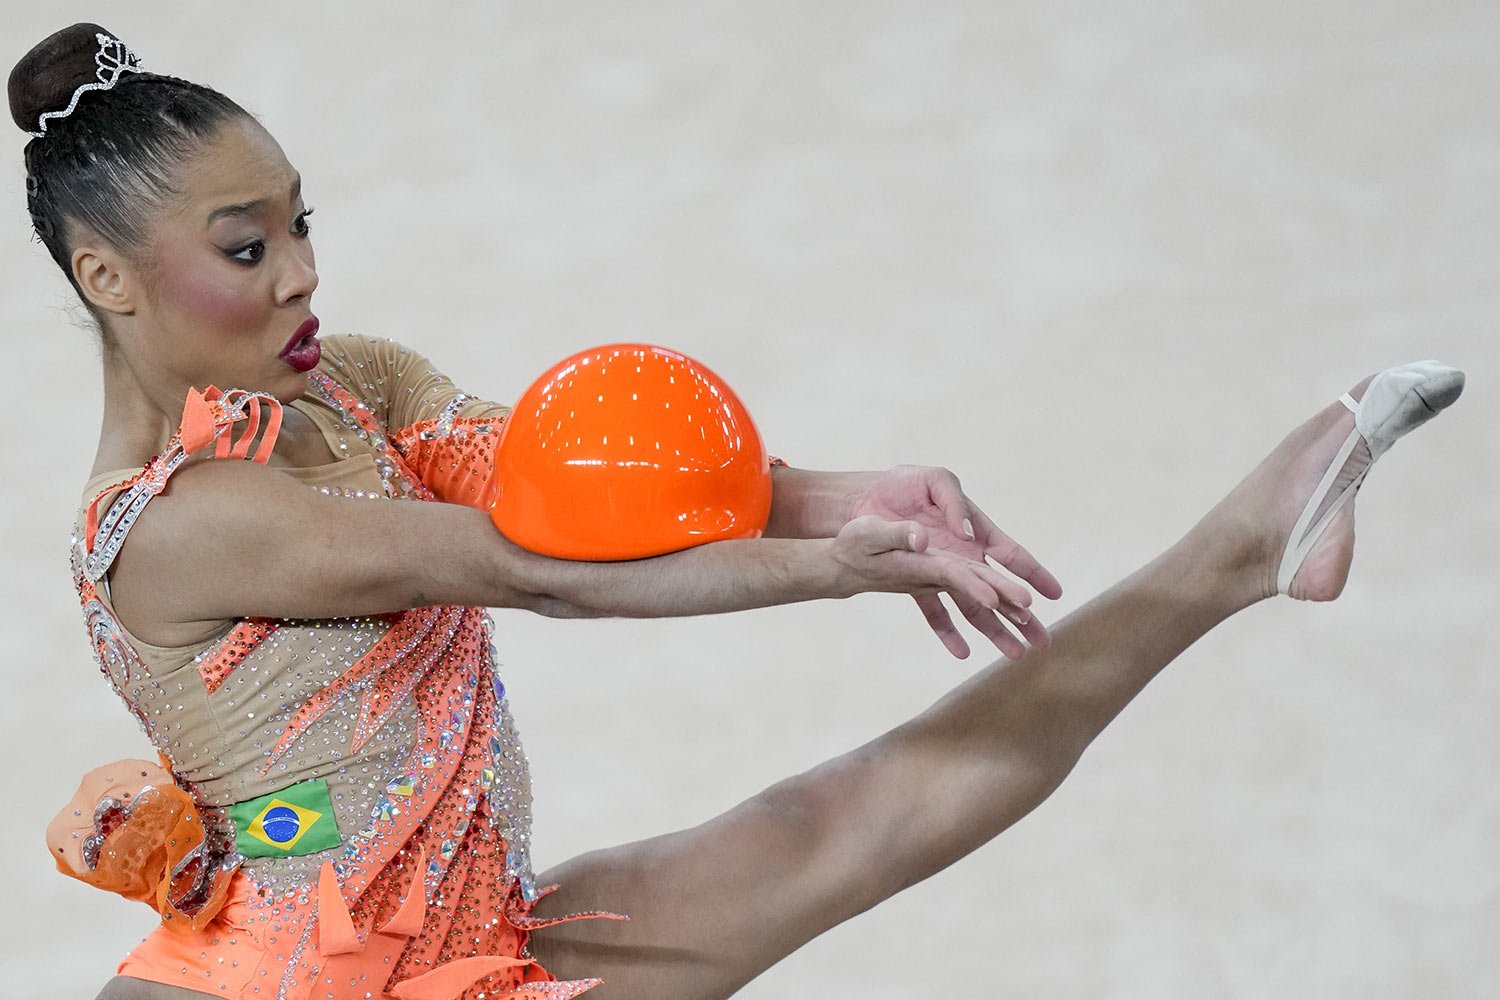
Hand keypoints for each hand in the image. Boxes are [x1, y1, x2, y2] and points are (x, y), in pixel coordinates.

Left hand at [847, 465, 1061, 658]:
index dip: (1032, 573)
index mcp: (975, 529)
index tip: (1054, 594)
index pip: (1011, 553)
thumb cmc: (904, 483)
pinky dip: (948, 631)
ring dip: (995, 630)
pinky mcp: (916, 582)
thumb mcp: (934, 481)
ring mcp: (942, 571)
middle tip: (1044, 640)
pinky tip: (962, 653)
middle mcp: (964, 554)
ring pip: (974, 606)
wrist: (862, 499)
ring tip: (1016, 655)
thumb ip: (954, 503)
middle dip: (1023, 614)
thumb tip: (968, 535)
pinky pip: (935, 611)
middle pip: (1000, 589)